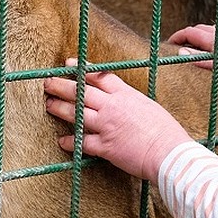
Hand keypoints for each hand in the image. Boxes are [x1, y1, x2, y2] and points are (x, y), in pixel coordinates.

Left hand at [44, 64, 192, 181]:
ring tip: (49, 104)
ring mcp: (106, 126)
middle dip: (61, 85)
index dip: (81, 69)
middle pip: (81, 91)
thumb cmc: (165, 131)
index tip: (68, 64)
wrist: (169, 153)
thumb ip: (131, 101)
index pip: (98, 76)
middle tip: (48, 82)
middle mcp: (112, 107)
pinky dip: (70, 141)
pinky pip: (81, 142)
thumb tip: (123, 100)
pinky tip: (62, 141)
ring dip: (59, 108)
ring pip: (76, 113)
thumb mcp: (148, 106)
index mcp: (125, 95)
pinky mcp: (105, 146)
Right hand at [168, 23, 217, 85]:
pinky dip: (214, 32)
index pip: (189, 32)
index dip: (177, 36)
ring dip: (200, 32)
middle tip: (179, 43)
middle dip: (186, 34)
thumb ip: (200, 59)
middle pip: (199, 28)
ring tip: (196, 42)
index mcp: (214, 38)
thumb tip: (180, 52)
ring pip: (212, 27)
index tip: (168, 43)